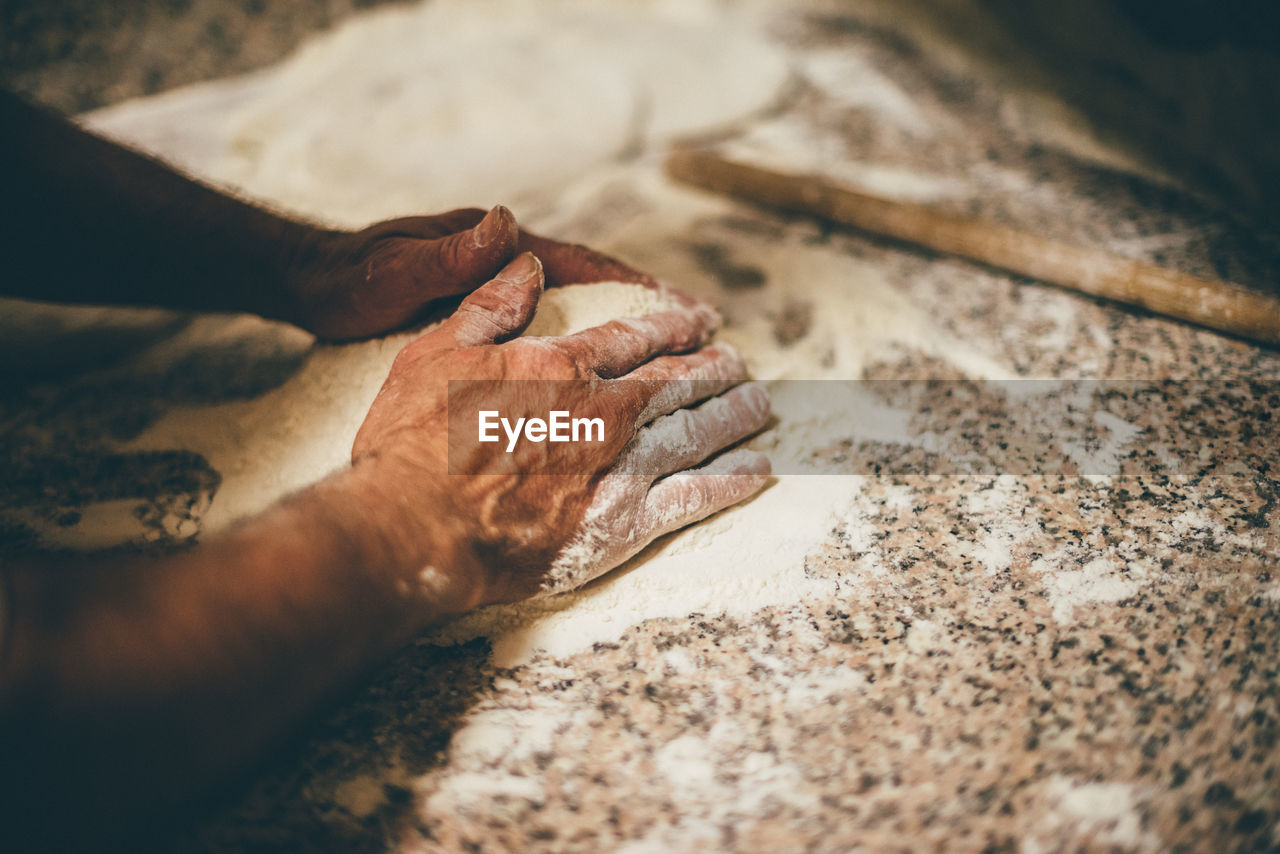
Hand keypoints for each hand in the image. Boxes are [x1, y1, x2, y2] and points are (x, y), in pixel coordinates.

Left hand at [281, 206, 700, 339]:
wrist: (313, 285)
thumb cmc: (353, 279)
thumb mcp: (400, 269)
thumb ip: (453, 254)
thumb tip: (507, 224)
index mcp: (497, 248)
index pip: (583, 266)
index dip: (640, 289)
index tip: (691, 312)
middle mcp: (506, 264)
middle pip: (595, 289)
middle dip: (650, 312)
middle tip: (708, 337)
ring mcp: (498, 290)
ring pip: (577, 314)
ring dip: (625, 333)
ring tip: (676, 361)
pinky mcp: (483, 318)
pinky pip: (547, 335)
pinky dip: (583, 352)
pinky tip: (604, 382)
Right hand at [348, 251, 770, 608]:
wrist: (415, 528)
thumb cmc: (415, 441)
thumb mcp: (436, 351)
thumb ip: (490, 306)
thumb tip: (527, 263)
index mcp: (562, 366)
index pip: (637, 336)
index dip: (676, 324)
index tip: (703, 320)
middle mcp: (603, 412)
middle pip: (679, 381)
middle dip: (715, 366)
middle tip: (740, 361)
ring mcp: (619, 469)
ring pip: (697, 433)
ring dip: (733, 414)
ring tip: (760, 403)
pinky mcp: (622, 524)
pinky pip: (693, 498)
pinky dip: (730, 481)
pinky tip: (756, 470)